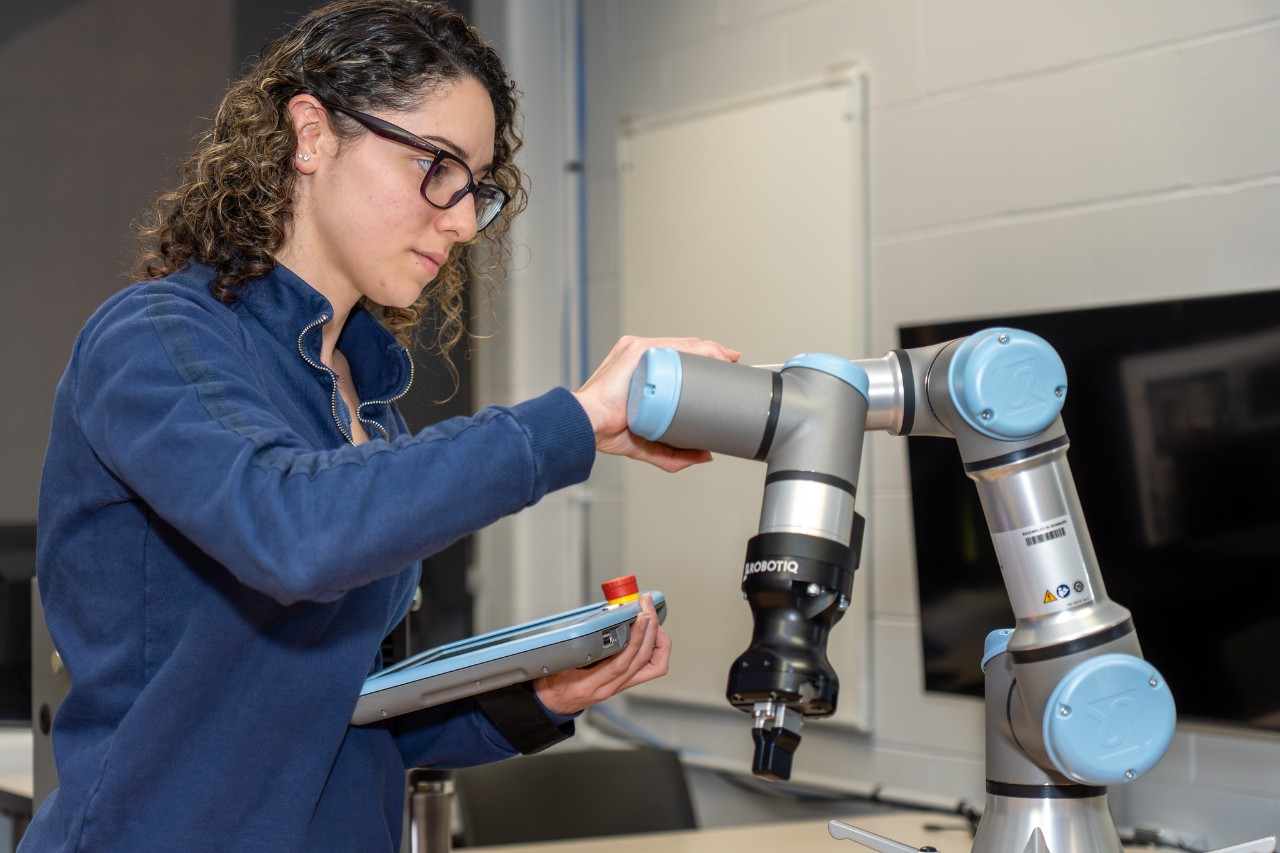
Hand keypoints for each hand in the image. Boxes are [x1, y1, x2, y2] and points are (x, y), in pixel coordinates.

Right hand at [532, 594, 670, 714]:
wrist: (553, 704)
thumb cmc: (553, 685)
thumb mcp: (556, 665)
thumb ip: (573, 650)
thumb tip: (590, 625)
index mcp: (590, 684)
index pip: (621, 663)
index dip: (635, 638)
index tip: (639, 616)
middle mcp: (609, 687)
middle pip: (642, 660)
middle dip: (650, 630)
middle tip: (648, 607)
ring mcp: (619, 687)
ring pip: (653, 666)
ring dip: (658, 640)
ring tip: (653, 619)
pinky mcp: (624, 683)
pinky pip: (650, 668)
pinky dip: (655, 649)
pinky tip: (651, 634)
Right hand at [573, 335, 739, 471]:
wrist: (587, 424)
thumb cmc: (606, 429)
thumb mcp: (649, 444)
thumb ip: (675, 454)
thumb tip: (704, 455)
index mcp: (640, 373)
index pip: (677, 362)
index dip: (703, 363)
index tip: (723, 370)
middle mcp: (640, 358)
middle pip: (684, 350)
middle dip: (712, 355)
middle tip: (732, 365)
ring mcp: (637, 352)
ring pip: (682, 346)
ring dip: (709, 350)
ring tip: (728, 360)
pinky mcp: (635, 350)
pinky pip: (673, 346)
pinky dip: (696, 348)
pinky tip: (713, 354)